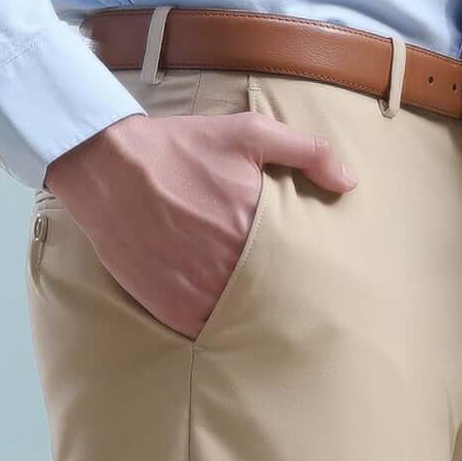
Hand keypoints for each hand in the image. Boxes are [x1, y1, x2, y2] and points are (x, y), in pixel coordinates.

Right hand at [43, 111, 357, 339]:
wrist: (111, 167)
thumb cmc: (182, 148)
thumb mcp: (248, 133)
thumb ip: (307, 152)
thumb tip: (350, 181)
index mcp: (254, 224)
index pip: (299, 262)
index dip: (309, 267)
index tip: (319, 272)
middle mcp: (228, 263)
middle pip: (273, 292)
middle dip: (284, 292)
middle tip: (297, 296)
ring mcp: (197, 290)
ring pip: (242, 315)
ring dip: (251, 310)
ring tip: (261, 305)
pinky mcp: (169, 307)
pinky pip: (206, 327)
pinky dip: (215, 321)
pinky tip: (221, 308)